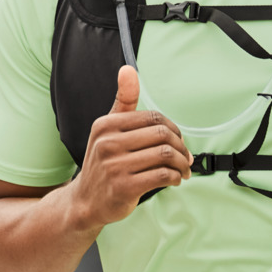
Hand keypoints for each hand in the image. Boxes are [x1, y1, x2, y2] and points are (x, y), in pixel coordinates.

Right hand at [68, 67, 187, 227]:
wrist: (85, 202)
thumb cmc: (104, 164)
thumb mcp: (108, 130)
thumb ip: (123, 102)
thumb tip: (128, 69)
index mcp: (106, 125)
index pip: (153, 118)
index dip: (173, 129)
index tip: (178, 141)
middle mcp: (108, 143)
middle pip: (162, 135)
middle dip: (181, 147)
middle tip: (186, 158)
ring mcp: (114, 166)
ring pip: (165, 155)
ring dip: (182, 164)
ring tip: (183, 170)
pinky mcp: (123, 187)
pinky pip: (162, 176)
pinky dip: (175, 177)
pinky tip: (175, 180)